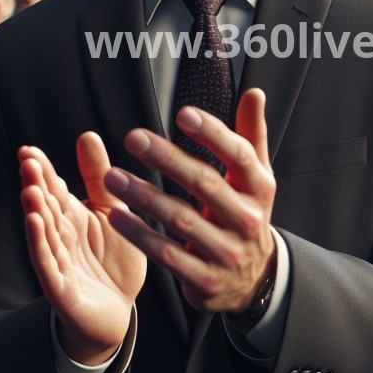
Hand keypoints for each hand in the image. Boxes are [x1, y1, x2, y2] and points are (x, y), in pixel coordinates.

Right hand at [19, 133, 145, 364]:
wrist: (119, 311)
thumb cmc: (113, 260)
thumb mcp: (112, 210)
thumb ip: (99, 176)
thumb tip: (86, 135)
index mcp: (73, 217)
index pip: (53, 190)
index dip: (41, 171)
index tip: (28, 150)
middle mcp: (61, 237)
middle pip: (46, 208)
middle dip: (36, 186)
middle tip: (27, 161)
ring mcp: (59, 262)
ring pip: (44, 233)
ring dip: (35, 213)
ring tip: (30, 190)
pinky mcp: (61, 288)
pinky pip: (48, 263)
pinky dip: (40, 244)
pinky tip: (33, 224)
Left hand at [103, 88, 276, 314]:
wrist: (254, 279)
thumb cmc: (246, 215)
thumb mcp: (256, 178)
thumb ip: (251, 135)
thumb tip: (253, 93)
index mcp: (260, 188)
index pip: (238, 155)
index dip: (212, 134)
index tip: (183, 114)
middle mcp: (247, 219)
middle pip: (205, 184)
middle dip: (168, 159)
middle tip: (134, 138)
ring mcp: (227, 250)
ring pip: (182, 219)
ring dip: (145, 196)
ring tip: (112, 177)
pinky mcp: (205, 278)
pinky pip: (168, 254)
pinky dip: (141, 236)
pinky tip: (116, 217)